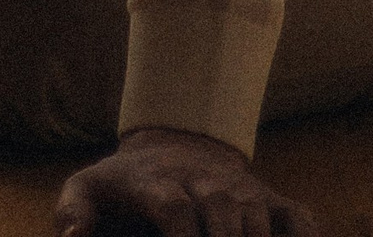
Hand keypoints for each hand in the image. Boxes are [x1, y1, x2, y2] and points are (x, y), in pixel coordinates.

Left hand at [54, 127, 318, 236]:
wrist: (174, 144)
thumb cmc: (127, 183)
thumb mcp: (88, 187)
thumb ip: (72, 208)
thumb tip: (72, 236)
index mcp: (159, 182)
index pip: (174, 209)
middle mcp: (204, 183)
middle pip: (221, 217)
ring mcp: (241, 190)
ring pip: (256, 220)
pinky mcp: (270, 200)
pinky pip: (299, 218)